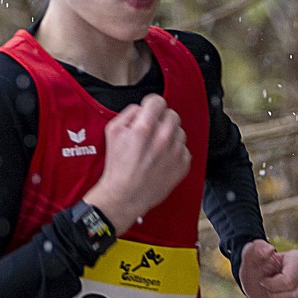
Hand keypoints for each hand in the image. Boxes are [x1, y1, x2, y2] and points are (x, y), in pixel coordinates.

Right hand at [82, 95, 189, 230]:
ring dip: (170, 135)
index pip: (158, 101)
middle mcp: (163, 138)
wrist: (126, 195)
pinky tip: (162, 159)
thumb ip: (128, 113)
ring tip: (156, 148)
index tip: (149, 111)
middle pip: (172, 114)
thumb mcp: (112, 132)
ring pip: (180, 131)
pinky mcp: (183, 164)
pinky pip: (184, 149)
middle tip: (152, 131)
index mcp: (145, 128)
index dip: (152, 105)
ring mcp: (175, 152)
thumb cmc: (118, 167)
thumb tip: (142, 110)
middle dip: (161, 120)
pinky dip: (175, 151)